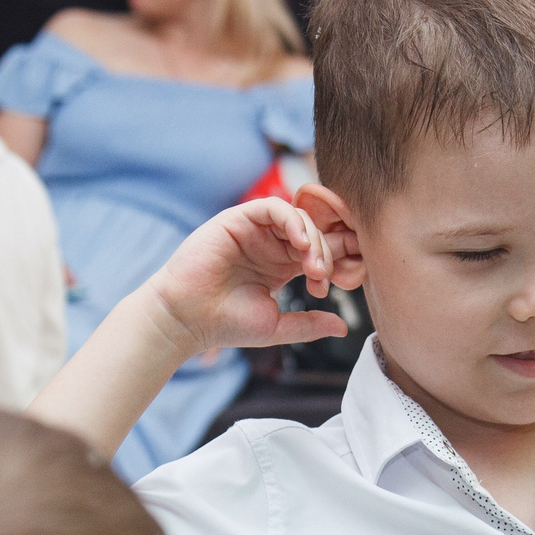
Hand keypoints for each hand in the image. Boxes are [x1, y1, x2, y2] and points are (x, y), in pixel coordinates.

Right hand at [144, 199, 363, 355]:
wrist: (187, 319)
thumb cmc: (225, 324)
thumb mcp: (277, 326)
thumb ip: (309, 324)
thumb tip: (344, 327)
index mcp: (282, 266)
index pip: (320, 252)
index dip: (339, 260)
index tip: (347, 282)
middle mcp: (271, 244)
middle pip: (315, 234)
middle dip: (328, 253)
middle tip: (323, 279)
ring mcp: (256, 230)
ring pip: (299, 219)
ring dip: (313, 240)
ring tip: (313, 268)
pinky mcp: (238, 219)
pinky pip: (274, 207)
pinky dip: (293, 221)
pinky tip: (300, 245)